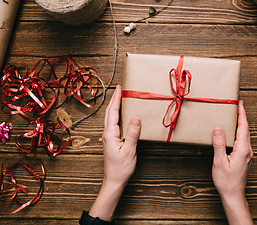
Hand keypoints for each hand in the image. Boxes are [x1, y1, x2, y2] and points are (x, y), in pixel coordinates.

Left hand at [89, 85, 140, 221]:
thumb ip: (132, 134)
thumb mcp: (129, 151)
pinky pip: (113, 123)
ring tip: (119, 97)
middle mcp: (106, 134)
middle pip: (109, 112)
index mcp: (110, 134)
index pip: (113, 112)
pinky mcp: (111, 141)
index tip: (120, 88)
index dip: (117, 99)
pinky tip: (120, 115)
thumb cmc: (121, 168)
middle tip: (120, 88)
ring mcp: (108, 137)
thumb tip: (136, 117)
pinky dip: (116, 114)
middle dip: (114, 99)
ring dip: (114, 106)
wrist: (114, 181)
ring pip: (110, 117)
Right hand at [212, 100, 252, 224]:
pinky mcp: (245, 159)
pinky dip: (239, 133)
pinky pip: (243, 141)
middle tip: (238, 106)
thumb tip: (218, 128)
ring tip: (236, 116)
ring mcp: (248, 155)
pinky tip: (234, 133)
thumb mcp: (219, 162)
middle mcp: (248, 151)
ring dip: (241, 124)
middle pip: (246, 129)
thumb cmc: (226, 182)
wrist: (234, 196)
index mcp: (243, 149)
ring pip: (245, 135)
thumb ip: (219, 144)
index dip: (242, 114)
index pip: (243, 127)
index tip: (240, 103)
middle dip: (242, 116)